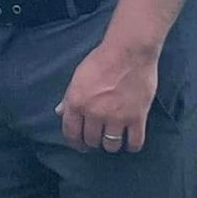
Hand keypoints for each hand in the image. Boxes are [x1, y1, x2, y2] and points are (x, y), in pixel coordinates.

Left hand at [55, 38, 157, 152]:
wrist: (129, 51)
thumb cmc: (102, 60)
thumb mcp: (78, 77)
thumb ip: (68, 97)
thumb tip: (59, 112)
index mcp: (77, 102)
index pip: (71, 133)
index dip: (75, 142)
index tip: (80, 145)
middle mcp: (94, 113)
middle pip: (91, 140)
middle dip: (93, 142)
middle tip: (98, 138)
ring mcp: (116, 117)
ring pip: (111, 145)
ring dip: (111, 145)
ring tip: (113, 138)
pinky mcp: (137, 118)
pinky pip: (134, 143)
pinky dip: (131, 146)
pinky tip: (129, 142)